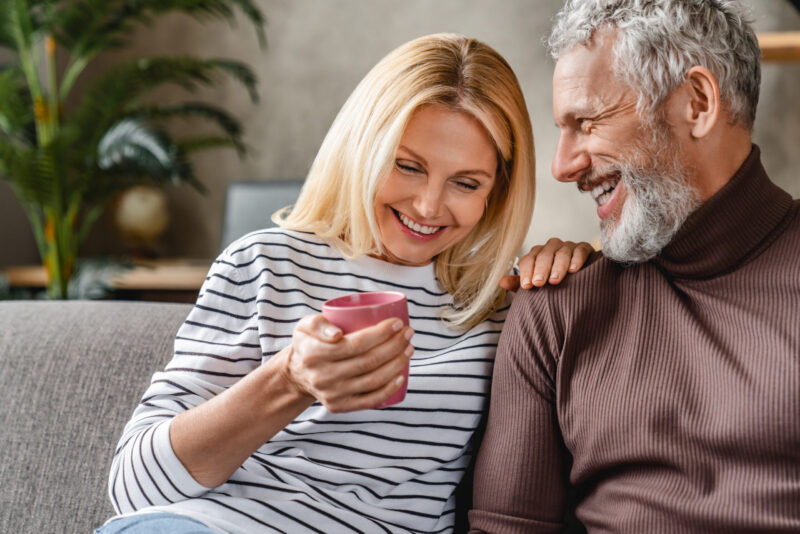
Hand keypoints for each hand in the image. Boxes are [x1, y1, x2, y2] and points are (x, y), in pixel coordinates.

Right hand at [282, 314, 413, 412]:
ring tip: (409, 349)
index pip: (356, 344)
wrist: (298, 374)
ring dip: (397, 364)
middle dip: (395, 346)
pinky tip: (401, 376)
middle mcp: (323, 376)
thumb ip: (317, 324)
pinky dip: (389, 389)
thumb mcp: (305, 326)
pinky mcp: (340, 406)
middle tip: (409, 333)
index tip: (398, 323)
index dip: (381, 334)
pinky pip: (370, 400)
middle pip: (369, 361)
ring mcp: (333, 394)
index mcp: (315, 353)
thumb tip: (337, 334)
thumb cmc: (309, 343)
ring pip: (373, 380)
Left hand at [499, 238, 593, 290]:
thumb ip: (519, 284)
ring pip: (561, 252)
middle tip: (539, 283)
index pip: (528, 260)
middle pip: (543, 255)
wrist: (579, 284)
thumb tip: (501, 282)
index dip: (526, 272)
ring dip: (557, 266)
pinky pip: (580, 251)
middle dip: (540, 269)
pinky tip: (573, 270)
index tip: (526, 286)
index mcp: (537, 255)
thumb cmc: (553, 284)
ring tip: (555, 280)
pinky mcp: (584, 248)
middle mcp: (551, 248)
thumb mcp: (536, 285)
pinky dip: (576, 259)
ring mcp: (568, 247)